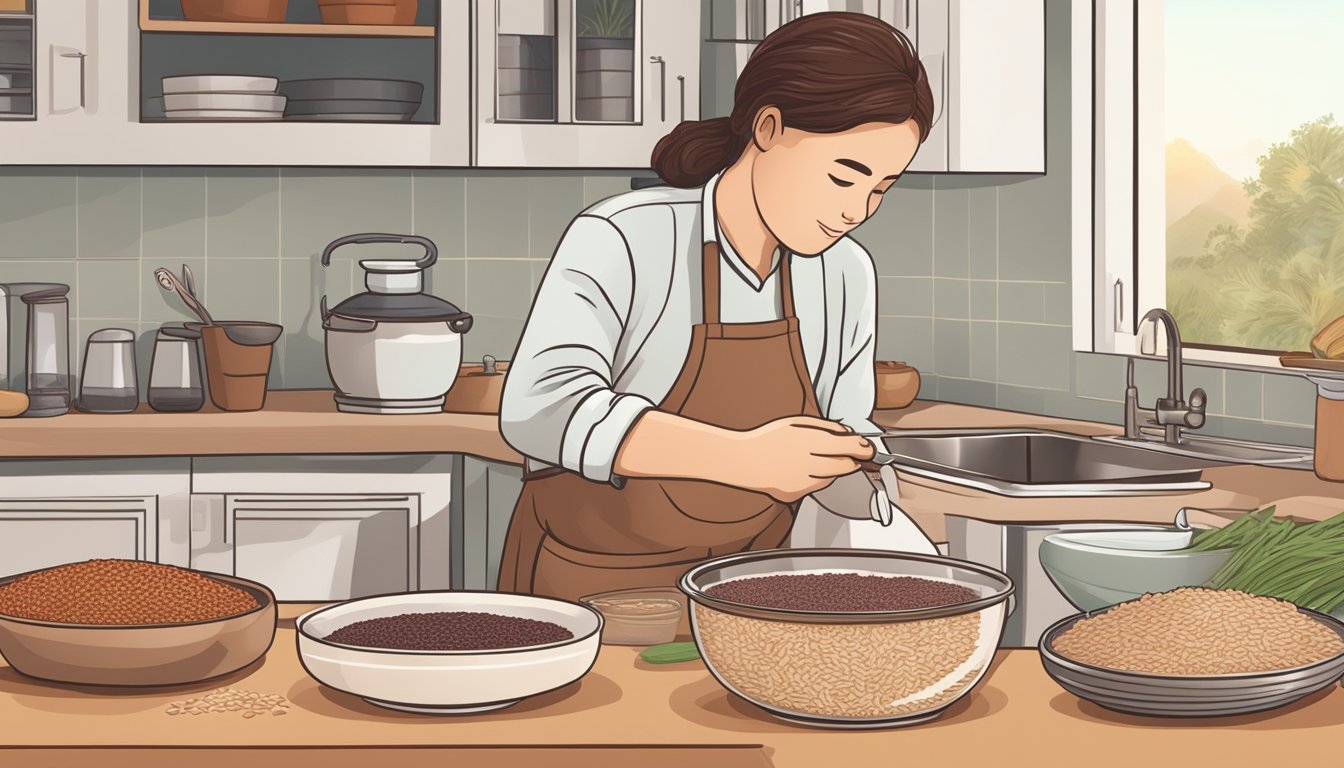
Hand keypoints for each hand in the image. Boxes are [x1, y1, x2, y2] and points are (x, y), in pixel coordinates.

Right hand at [732, 416, 875, 502]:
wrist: (743, 460)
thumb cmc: (768, 438)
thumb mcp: (798, 422)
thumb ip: (826, 427)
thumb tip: (848, 434)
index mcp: (812, 441)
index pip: (852, 447)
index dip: (864, 448)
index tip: (868, 448)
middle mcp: (810, 464)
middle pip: (847, 466)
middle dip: (851, 459)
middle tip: (848, 453)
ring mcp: (804, 482)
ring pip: (832, 477)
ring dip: (832, 468)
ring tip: (814, 457)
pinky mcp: (797, 494)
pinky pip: (817, 487)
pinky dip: (817, 478)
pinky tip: (802, 468)